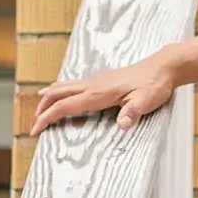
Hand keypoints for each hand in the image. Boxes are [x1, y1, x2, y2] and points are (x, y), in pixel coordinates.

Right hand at [29, 56, 179, 133]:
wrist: (162, 67)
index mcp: (98, 93)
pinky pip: (72, 85)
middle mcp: (92, 85)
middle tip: (34, 125)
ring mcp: (96, 80)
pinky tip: (61, 95)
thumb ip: (133, 112)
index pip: (64, 106)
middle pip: (57, 94)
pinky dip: (60, 92)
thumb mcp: (146, 101)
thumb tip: (122, 125)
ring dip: (49, 98)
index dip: (47, 118)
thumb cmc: (154, 85)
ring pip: (63, 87)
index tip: (35, 130)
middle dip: (42, 109)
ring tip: (40, 110)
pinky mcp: (101, 80)